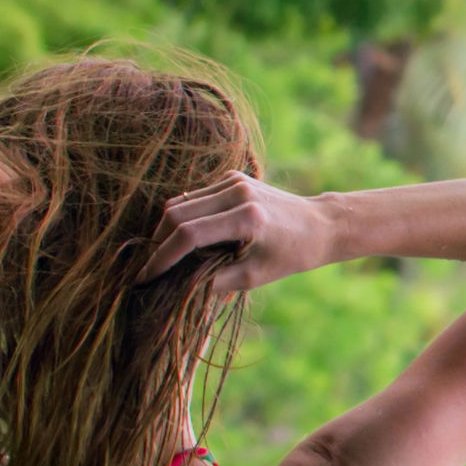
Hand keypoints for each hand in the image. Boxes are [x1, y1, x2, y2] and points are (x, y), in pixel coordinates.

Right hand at [138, 174, 332, 297]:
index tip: (145, 277)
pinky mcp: (233, 177)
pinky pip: (196, 197)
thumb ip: (214, 281)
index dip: (162, 257)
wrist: (321, 224)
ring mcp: (234, 181)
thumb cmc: (292, 256)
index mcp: (247, 218)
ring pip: (182, 202)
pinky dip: (185, 216)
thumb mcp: (254, 277)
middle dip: (158, 242)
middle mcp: (238, 193)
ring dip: (167, 229)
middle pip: (176, 214)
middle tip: (149, 267)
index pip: (188, 235)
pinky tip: (186, 239)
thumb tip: (176, 288)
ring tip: (163, 255)